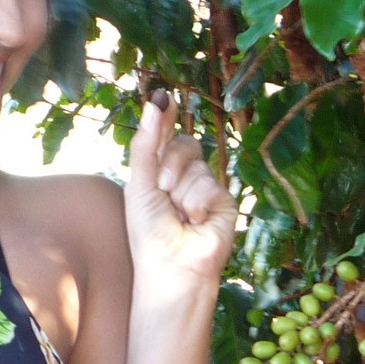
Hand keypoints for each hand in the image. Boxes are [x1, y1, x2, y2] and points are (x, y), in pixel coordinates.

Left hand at [124, 91, 234, 294]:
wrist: (171, 267)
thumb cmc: (149, 233)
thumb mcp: (140, 184)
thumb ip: (146, 144)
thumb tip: (156, 102)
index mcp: (160, 171)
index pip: (164, 136)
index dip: (165, 117)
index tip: (165, 96)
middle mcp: (184, 176)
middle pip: (183, 144)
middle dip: (170, 163)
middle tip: (162, 189)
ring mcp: (206, 188)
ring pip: (197, 166)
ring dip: (182, 192)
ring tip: (179, 217)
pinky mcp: (225, 201)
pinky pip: (211, 185)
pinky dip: (198, 203)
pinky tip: (196, 223)